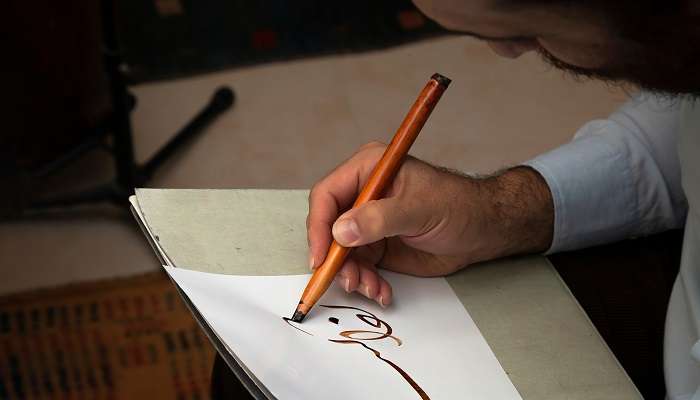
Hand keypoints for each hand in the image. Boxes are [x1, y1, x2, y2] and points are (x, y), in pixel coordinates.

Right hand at [306, 142, 553, 305]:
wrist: (483, 229)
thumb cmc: (457, 205)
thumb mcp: (418, 209)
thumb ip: (379, 219)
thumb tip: (339, 232)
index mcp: (368, 170)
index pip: (327, 195)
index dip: (318, 226)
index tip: (322, 256)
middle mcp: (362, 195)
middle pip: (328, 228)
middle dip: (336, 258)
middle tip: (349, 280)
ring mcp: (368, 223)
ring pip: (341, 253)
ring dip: (353, 275)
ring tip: (373, 288)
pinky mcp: (377, 246)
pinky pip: (360, 268)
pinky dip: (367, 283)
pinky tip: (383, 291)